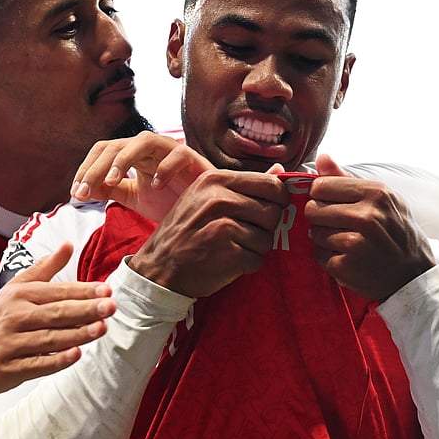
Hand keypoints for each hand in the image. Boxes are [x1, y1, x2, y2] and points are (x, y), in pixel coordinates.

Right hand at [0, 243, 116, 396]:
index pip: (56, 291)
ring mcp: (10, 344)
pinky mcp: (7, 369)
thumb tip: (69, 244)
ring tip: (102, 328)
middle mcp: (14, 317)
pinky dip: (56, 361)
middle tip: (110, 307)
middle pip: (55, 313)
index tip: (107, 290)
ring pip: (49, 339)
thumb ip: (45, 269)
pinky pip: (35, 365)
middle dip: (85, 310)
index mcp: (19, 296)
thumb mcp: (15, 289)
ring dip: (77, 334)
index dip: (83, 291)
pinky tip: (76, 355)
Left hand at [70, 131, 214, 221]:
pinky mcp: (194, 159)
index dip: (86, 169)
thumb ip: (110, 190)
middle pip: (117, 145)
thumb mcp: (134, 197)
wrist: (204, 212)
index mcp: (134, 155)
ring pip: (144, 140)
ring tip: (113, 181)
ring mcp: (171, 150)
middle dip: (96, 169)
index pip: (104, 151)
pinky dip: (165, 168)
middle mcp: (150, 148)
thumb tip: (81, 189)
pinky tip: (156, 186)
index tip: (75, 194)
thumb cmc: (171, 201)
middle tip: (84, 193)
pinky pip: (178, 154)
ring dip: (124, 159)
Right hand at [130, 169, 289, 297]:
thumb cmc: (185, 232)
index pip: (271, 185)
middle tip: (243, 235)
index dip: (277, 202)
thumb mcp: (205, 197)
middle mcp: (219, 199)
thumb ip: (243, 184)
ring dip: (255, 249)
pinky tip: (228, 263)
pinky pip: (257, 260)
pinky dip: (247, 266)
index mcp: (216, 180)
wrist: (158, 268)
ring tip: (232, 248)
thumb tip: (280, 170)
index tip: (264, 212)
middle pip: (273, 212)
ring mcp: (223, 226)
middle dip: (265, 228)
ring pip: (267, 238)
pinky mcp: (227, 253)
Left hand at [306, 157, 435, 301]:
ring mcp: (355, 242)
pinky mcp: (346, 265)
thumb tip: (321, 157)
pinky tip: (348, 259)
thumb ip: (347, 179)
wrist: (414, 275)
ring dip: (324, 240)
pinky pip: (318, 256)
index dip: (322, 197)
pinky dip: (329, 259)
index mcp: (376, 193)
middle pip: (312, 209)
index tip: (333, 205)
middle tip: (339, 227)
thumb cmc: (396, 233)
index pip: (321, 186)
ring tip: (346, 243)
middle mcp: (366, 216)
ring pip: (313, 233)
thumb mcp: (382, 200)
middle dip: (320, 219)